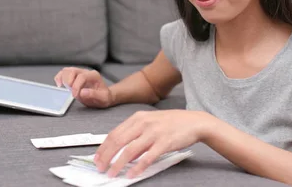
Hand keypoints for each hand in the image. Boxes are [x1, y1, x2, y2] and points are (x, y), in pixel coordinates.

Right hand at [54, 67, 113, 107]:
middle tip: (69, 91)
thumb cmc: (104, 97)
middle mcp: (86, 72)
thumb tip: (82, 92)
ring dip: (62, 79)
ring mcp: (79, 73)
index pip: (82, 76)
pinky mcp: (73, 77)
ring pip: (67, 70)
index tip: (75, 95)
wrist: (104, 96)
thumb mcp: (103, 98)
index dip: (76, 86)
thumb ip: (93, 95)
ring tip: (63, 88)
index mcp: (94, 75)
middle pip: (72, 71)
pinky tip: (59, 85)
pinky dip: (59, 78)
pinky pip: (64, 73)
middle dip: (68, 81)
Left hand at [93, 110, 213, 177]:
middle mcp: (143, 123)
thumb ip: (136, 135)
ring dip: (118, 164)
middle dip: (106, 156)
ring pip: (130, 150)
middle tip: (100, 168)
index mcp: (138, 118)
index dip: (103, 147)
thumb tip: (124, 154)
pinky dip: (138, 167)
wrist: (194, 122)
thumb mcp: (151, 123)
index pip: (114, 133)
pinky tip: (132, 174)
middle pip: (118, 141)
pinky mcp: (164, 142)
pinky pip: (147, 157)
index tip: (97, 158)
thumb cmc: (172, 123)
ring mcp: (154, 132)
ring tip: (112, 173)